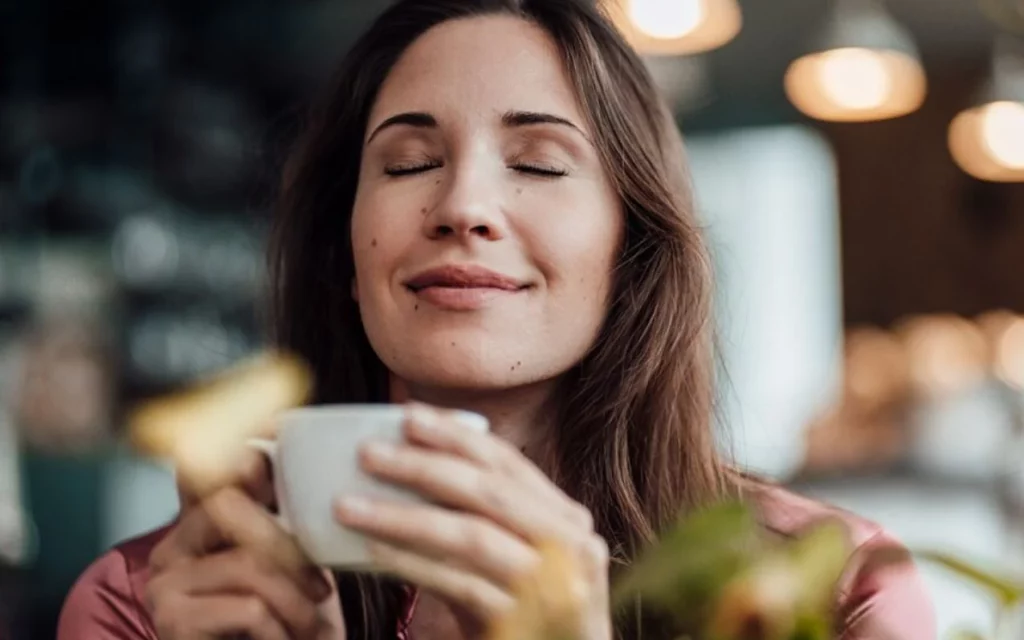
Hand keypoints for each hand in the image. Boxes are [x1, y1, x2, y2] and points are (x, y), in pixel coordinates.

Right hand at [146, 450, 344, 639]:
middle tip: (320, 589)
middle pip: (228, 506)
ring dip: (295, 602)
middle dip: (288, 545)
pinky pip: (248, 607)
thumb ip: (279, 534)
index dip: (247, 462)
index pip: (214, 475)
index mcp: (194, 531)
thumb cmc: (274, 634)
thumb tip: (296, 465)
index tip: (281, 476)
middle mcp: (170, 552)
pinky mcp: (173, 622)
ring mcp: (165, 586)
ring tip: (312, 628)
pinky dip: (281, 629)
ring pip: (249, 564)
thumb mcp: (280, 576)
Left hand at [333, 404, 611, 638]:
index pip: (507, 462)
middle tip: (367, 453)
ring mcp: (552, 586)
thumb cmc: (524, 609)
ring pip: (470, 535)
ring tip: (349, 505)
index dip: (455, 435)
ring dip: (403, 516)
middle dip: (422, 466)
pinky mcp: (525, 623)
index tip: (406, 415)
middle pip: (488, 491)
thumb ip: (481, 515)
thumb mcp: (512, 554)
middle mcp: (569, 544)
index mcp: (565, 516)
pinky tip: (373, 552)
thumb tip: (410, 462)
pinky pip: (459, 584)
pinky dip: (413, 563)